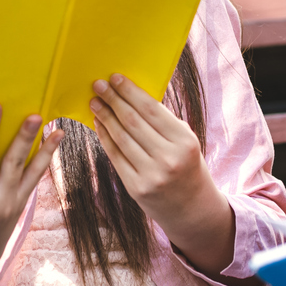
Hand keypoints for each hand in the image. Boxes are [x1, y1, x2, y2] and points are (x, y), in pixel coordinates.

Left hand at [91, 73, 236, 276]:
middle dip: (113, 100)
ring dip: (104, 117)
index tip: (115, 78)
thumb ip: (162, 122)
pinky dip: (105, 138)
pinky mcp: (136, 188)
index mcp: (184, 142)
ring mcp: (151, 175)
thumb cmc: (186, 165)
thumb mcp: (184, 141)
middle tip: (98, 85)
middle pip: (133, 122)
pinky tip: (99, 124)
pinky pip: (115, 157)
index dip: (130, 92)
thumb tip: (130, 95)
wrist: (191, 208)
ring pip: (121, 138)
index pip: (151, 110)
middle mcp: (169, 158)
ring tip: (95, 102)